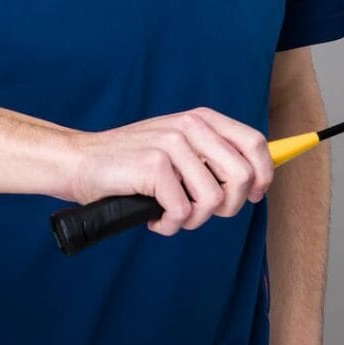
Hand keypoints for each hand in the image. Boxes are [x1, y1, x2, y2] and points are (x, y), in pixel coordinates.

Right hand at [66, 107, 274, 235]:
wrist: (81, 162)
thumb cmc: (131, 163)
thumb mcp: (177, 148)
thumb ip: (210, 157)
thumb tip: (254, 181)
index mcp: (202, 119)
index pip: (254, 143)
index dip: (262, 174)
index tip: (252, 196)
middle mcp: (191, 126)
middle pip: (241, 176)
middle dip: (227, 206)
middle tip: (200, 212)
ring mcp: (172, 144)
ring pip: (213, 200)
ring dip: (192, 219)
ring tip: (170, 214)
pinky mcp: (154, 166)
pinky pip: (182, 212)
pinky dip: (168, 225)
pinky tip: (153, 218)